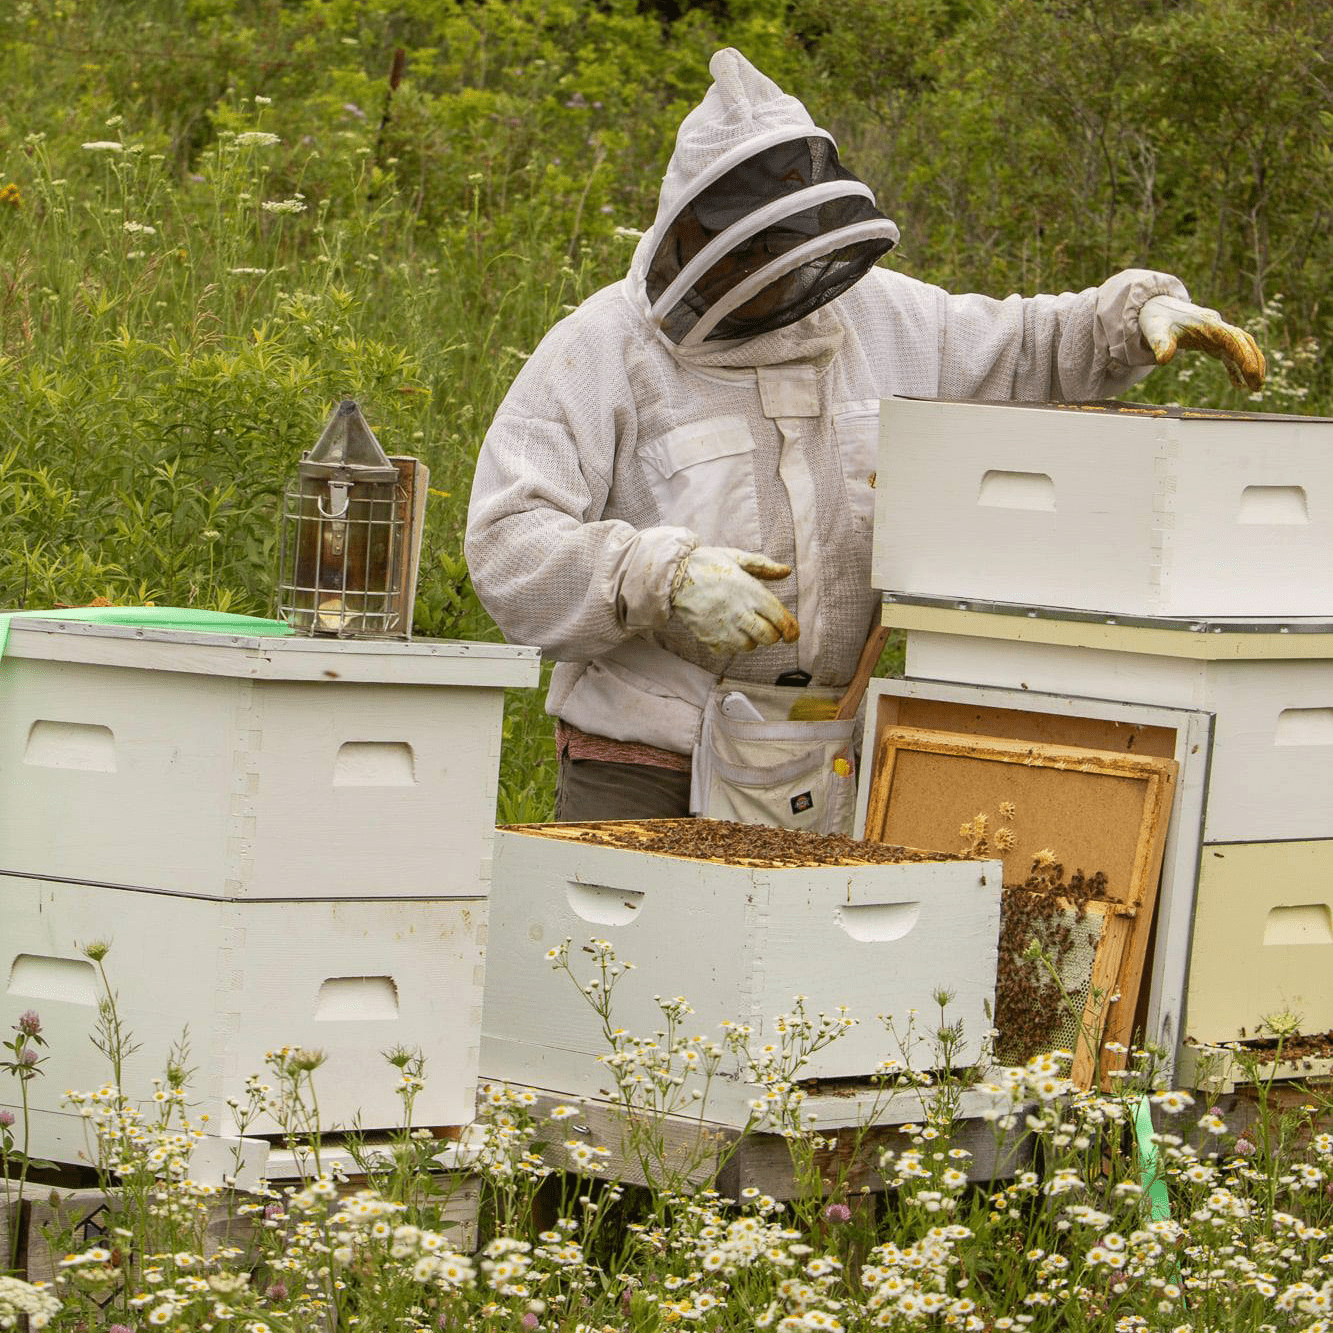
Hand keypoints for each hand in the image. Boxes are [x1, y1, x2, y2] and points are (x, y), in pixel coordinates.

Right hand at [669, 545, 799, 654]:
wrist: (673, 576)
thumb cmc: (707, 563)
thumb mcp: (737, 558)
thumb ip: (764, 567)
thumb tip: (786, 572)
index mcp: (750, 592)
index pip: (780, 619)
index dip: (791, 630)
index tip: (793, 634)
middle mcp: (739, 612)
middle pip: (768, 637)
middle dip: (772, 635)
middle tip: (768, 628)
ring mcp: (723, 628)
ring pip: (749, 646)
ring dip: (752, 640)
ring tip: (744, 627)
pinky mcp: (709, 638)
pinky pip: (729, 651)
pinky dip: (732, 645)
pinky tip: (727, 631)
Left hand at [1138, 294, 1265, 391]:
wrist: (1157, 308)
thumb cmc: (1157, 319)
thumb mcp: (1155, 330)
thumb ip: (1161, 343)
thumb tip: (1163, 360)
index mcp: (1208, 325)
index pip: (1233, 340)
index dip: (1244, 355)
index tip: (1251, 374)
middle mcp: (1217, 328)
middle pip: (1243, 343)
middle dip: (1254, 363)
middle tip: (1258, 386)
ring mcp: (1216, 335)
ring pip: (1241, 347)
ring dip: (1251, 364)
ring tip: (1256, 387)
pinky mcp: (1212, 342)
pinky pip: (1229, 355)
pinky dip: (1236, 368)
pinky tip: (1239, 385)